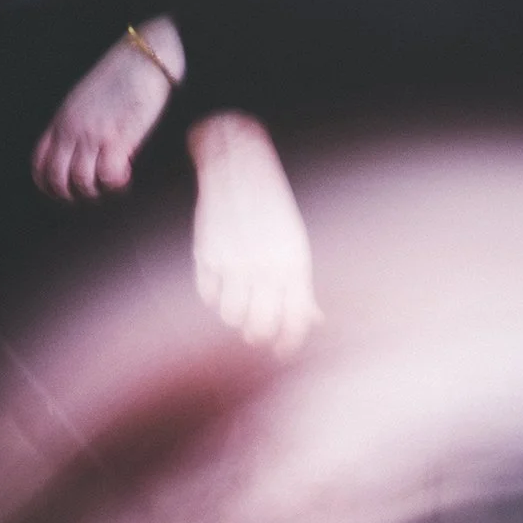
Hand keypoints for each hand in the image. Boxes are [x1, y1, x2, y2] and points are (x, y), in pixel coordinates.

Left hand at [32, 16, 184, 199]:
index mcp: (62, 119)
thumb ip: (78, 121)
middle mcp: (73, 129)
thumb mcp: (85, 97)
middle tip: (91, 192)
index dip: (48, 184)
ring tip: (112, 182)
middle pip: (56, 177)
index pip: (39, 163)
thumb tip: (81, 146)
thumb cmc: (121, 74)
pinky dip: (115, 182)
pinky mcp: (119, 136)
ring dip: (96, 190)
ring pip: (80, 180)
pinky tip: (126, 174)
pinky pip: (107, 175)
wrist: (145, 57)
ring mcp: (95, 133)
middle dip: (70, 194)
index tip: (65, 190)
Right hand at [188, 111, 321, 354]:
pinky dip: (214, 295)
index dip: (288, 343)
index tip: (281, 350)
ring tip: (240, 299)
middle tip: (257, 331)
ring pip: (231, 317)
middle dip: (258, 335)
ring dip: (235, 315)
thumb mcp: (294, 244)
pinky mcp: (207, 255)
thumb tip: (315, 319)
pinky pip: (208, 297)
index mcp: (293, 262)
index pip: (294, 320)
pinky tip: (222, 281)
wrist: (237, 172)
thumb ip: (301, 286)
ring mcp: (234, 262)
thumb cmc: (271, 210)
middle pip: (259, 328)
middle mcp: (264, 265)